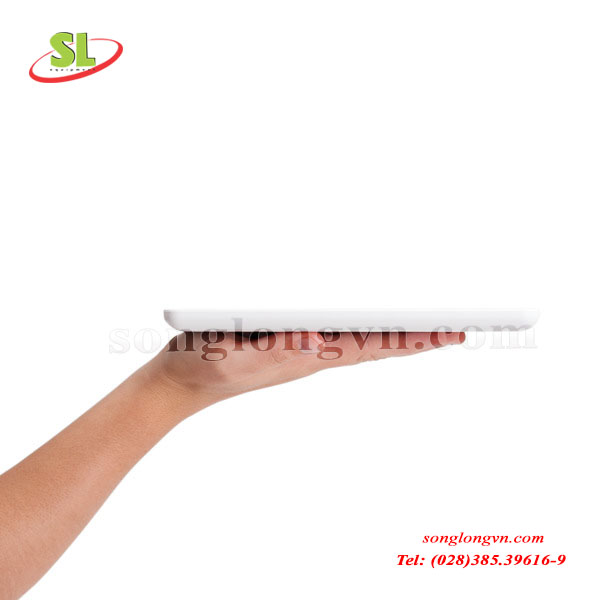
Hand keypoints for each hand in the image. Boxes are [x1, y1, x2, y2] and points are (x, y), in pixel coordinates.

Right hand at [146, 330, 465, 416]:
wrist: (178, 385)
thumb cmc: (200, 365)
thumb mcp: (228, 352)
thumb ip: (268, 345)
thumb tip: (313, 338)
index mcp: (303, 356)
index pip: (368, 346)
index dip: (409, 339)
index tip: (448, 332)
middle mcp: (311, 356)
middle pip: (373, 345)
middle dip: (415, 336)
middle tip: (456, 328)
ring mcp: (301, 353)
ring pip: (359, 342)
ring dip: (393, 334)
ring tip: (425, 327)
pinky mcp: (288, 347)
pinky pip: (337, 339)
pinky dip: (363, 331)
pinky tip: (368, 326)